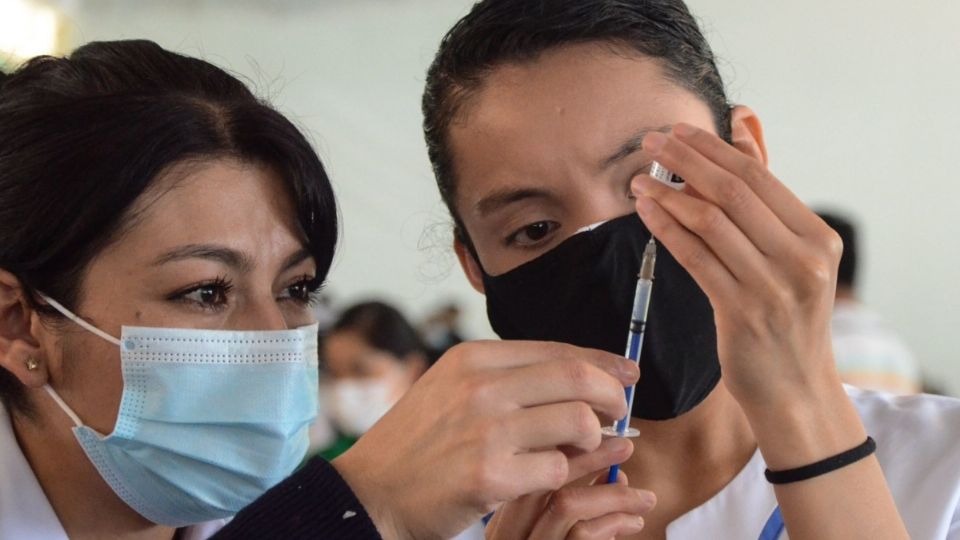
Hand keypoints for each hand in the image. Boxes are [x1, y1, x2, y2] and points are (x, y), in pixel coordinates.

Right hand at [333, 340, 640, 539]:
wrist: (371, 491)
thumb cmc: (416, 442)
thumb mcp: (451, 388)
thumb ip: (505, 377)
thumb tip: (574, 373)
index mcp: (473, 359)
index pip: (557, 351)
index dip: (602, 362)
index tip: (627, 373)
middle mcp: (481, 388)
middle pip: (578, 380)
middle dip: (612, 395)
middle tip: (619, 411)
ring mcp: (486, 432)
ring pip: (578, 423)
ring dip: (592, 439)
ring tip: (580, 447)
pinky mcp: (490, 476)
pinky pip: (558, 468)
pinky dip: (563, 472)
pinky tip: (549, 475)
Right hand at [486, 438, 654, 539]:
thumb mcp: (557, 537)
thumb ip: (575, 507)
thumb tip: (613, 473)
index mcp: (504, 524)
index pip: (527, 467)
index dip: (564, 447)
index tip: (597, 434)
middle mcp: (506, 536)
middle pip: (540, 477)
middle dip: (588, 456)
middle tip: (624, 445)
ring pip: (565, 505)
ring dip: (611, 494)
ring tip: (644, 497)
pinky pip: (583, 536)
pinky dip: (612, 522)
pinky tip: (632, 524)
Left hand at [630, 122, 864, 466]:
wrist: (795, 389)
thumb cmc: (786, 316)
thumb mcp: (791, 256)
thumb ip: (764, 196)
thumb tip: (742, 124)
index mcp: (818, 238)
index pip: (759, 177)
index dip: (713, 148)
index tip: (678, 129)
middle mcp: (803, 258)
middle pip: (733, 192)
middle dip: (687, 160)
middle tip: (651, 140)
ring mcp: (774, 287)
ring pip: (710, 222)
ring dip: (668, 194)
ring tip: (638, 178)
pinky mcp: (742, 312)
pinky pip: (695, 258)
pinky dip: (666, 229)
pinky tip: (645, 211)